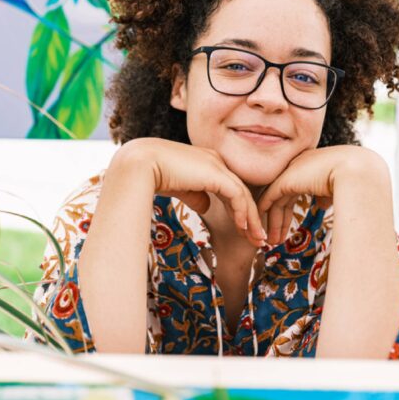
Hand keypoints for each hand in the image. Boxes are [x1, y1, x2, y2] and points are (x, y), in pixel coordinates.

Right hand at [111, 138, 267, 245]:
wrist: (140, 165)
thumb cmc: (152, 175)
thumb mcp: (179, 187)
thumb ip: (195, 195)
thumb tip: (205, 206)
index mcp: (206, 162)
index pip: (229, 187)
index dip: (238, 209)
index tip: (243, 230)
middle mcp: (215, 160)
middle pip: (240, 191)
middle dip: (251, 217)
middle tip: (258, 238)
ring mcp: (217, 165)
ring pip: (243, 195)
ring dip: (251, 219)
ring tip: (257, 239)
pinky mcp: (216, 173)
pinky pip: (237, 195)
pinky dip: (243, 213)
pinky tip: (243, 228)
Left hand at [257, 145, 389, 244]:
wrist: (356, 171)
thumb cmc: (354, 180)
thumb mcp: (338, 188)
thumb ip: (326, 194)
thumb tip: (323, 204)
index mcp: (310, 166)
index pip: (294, 190)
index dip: (289, 211)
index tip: (288, 229)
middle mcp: (298, 167)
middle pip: (283, 197)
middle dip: (279, 220)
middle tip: (276, 239)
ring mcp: (290, 172)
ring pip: (276, 200)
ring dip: (273, 222)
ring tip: (272, 242)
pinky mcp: (284, 180)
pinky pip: (269, 198)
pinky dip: (265, 213)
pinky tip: (263, 226)